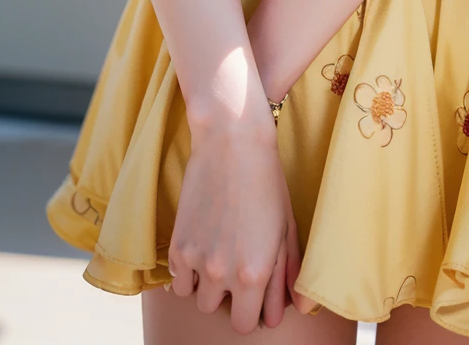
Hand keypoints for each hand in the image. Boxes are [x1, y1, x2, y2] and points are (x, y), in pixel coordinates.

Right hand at [168, 116, 302, 332]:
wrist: (232, 143)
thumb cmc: (267, 183)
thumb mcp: (286, 228)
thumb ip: (288, 274)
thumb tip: (291, 310)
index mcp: (255, 274)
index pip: (245, 325)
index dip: (251, 311)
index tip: (253, 294)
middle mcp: (224, 273)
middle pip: (218, 311)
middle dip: (228, 296)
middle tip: (235, 267)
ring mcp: (197, 260)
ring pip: (196, 297)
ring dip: (206, 284)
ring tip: (218, 254)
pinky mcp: (177, 244)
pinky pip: (177, 279)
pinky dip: (187, 270)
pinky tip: (202, 244)